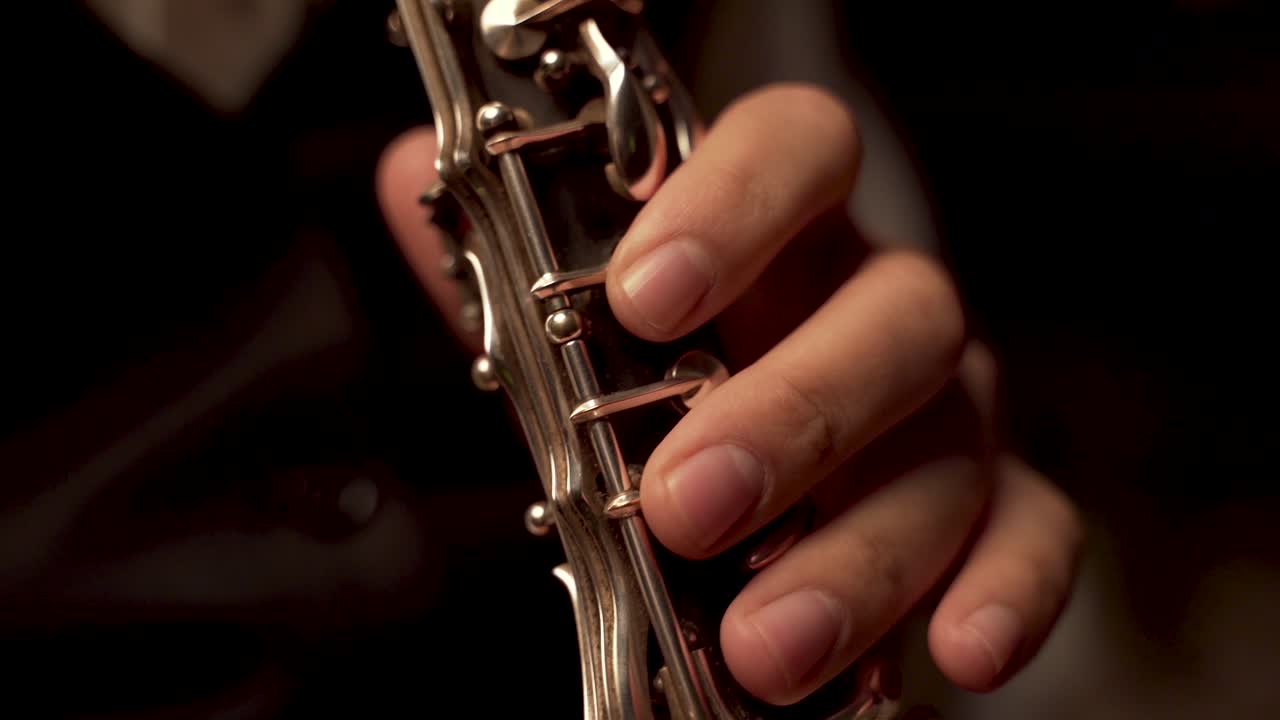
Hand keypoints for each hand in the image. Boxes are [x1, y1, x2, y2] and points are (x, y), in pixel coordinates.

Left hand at [376, 84, 1082, 705]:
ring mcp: (946, 405)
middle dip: (790, 415)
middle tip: (686, 503)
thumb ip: (509, 252)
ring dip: (860, 551)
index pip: (797, 149)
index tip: (644, 293)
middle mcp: (877, 305)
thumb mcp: (578, 316)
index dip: (734, 205)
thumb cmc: (666, 375)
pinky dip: (1005, 592)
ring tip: (765, 644)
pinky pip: (1034, 533)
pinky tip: (958, 656)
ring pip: (948, 450)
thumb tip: (406, 172)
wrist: (758, 462)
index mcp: (783, 233)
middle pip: (891, 316)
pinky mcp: (995, 501)